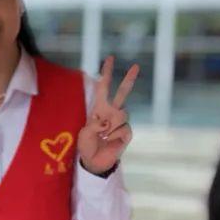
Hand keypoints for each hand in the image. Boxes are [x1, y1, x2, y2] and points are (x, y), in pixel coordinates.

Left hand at [77, 55, 138, 176]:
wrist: (95, 162)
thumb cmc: (87, 146)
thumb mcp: (84, 133)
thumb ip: (94, 125)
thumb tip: (108, 122)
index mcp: (99, 108)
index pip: (103, 87)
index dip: (106, 73)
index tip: (110, 58)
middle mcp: (112, 112)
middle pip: (123, 92)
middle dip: (129, 79)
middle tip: (136, 65)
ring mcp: (121, 122)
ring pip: (122, 113)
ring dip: (111, 125)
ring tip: (103, 136)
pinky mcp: (127, 132)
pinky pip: (123, 128)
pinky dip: (114, 135)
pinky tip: (110, 141)